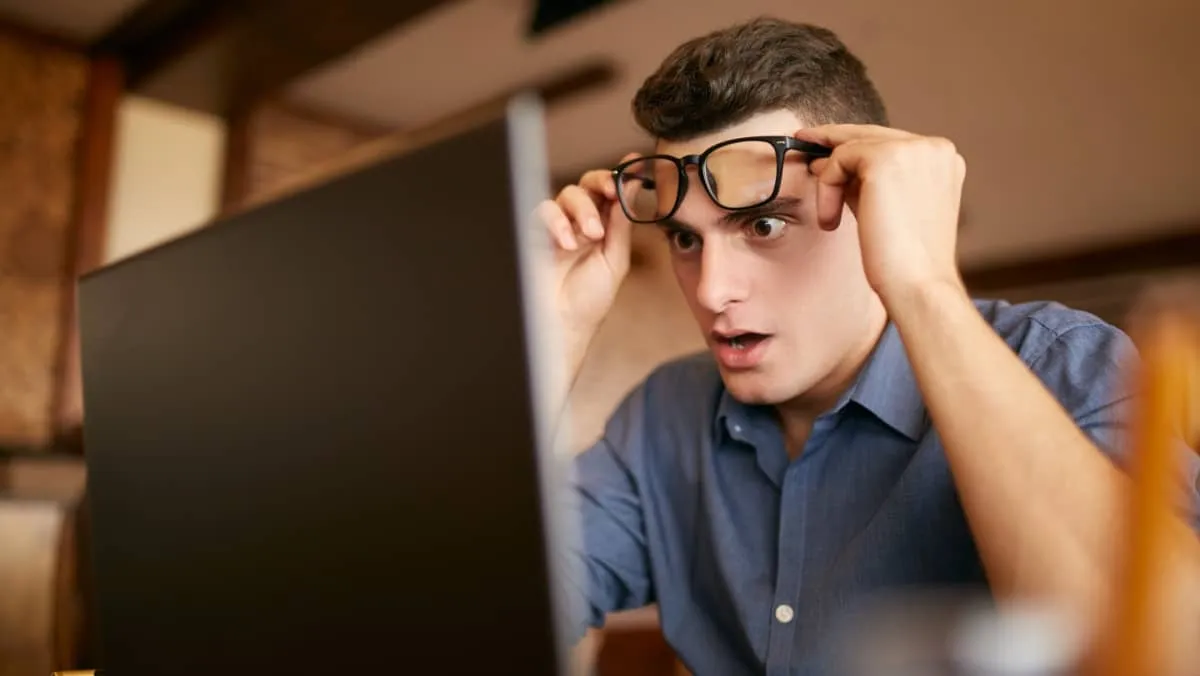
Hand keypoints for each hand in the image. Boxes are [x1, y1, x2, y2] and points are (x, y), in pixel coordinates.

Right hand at [534, 156, 636, 366]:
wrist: (561, 324)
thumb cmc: (589, 298)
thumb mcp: (615, 258)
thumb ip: (622, 221)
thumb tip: (634, 184)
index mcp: (604, 226)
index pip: (611, 191)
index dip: (620, 176)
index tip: (632, 168)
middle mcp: (580, 222)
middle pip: (588, 183)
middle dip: (601, 182)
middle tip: (612, 192)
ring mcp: (557, 226)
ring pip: (567, 193)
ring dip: (583, 208)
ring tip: (592, 235)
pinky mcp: (535, 232)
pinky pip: (543, 210)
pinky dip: (557, 222)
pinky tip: (567, 244)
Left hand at [795, 124, 965, 304]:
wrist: (917, 284)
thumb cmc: (902, 258)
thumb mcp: (883, 207)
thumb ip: (861, 181)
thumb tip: (823, 161)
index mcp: (941, 159)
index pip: (889, 141)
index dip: (853, 143)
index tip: (822, 145)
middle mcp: (933, 147)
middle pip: (871, 134)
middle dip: (832, 139)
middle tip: (802, 141)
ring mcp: (914, 149)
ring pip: (851, 147)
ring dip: (830, 181)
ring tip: (829, 217)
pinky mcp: (887, 157)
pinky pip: (839, 159)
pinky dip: (827, 187)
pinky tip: (831, 219)